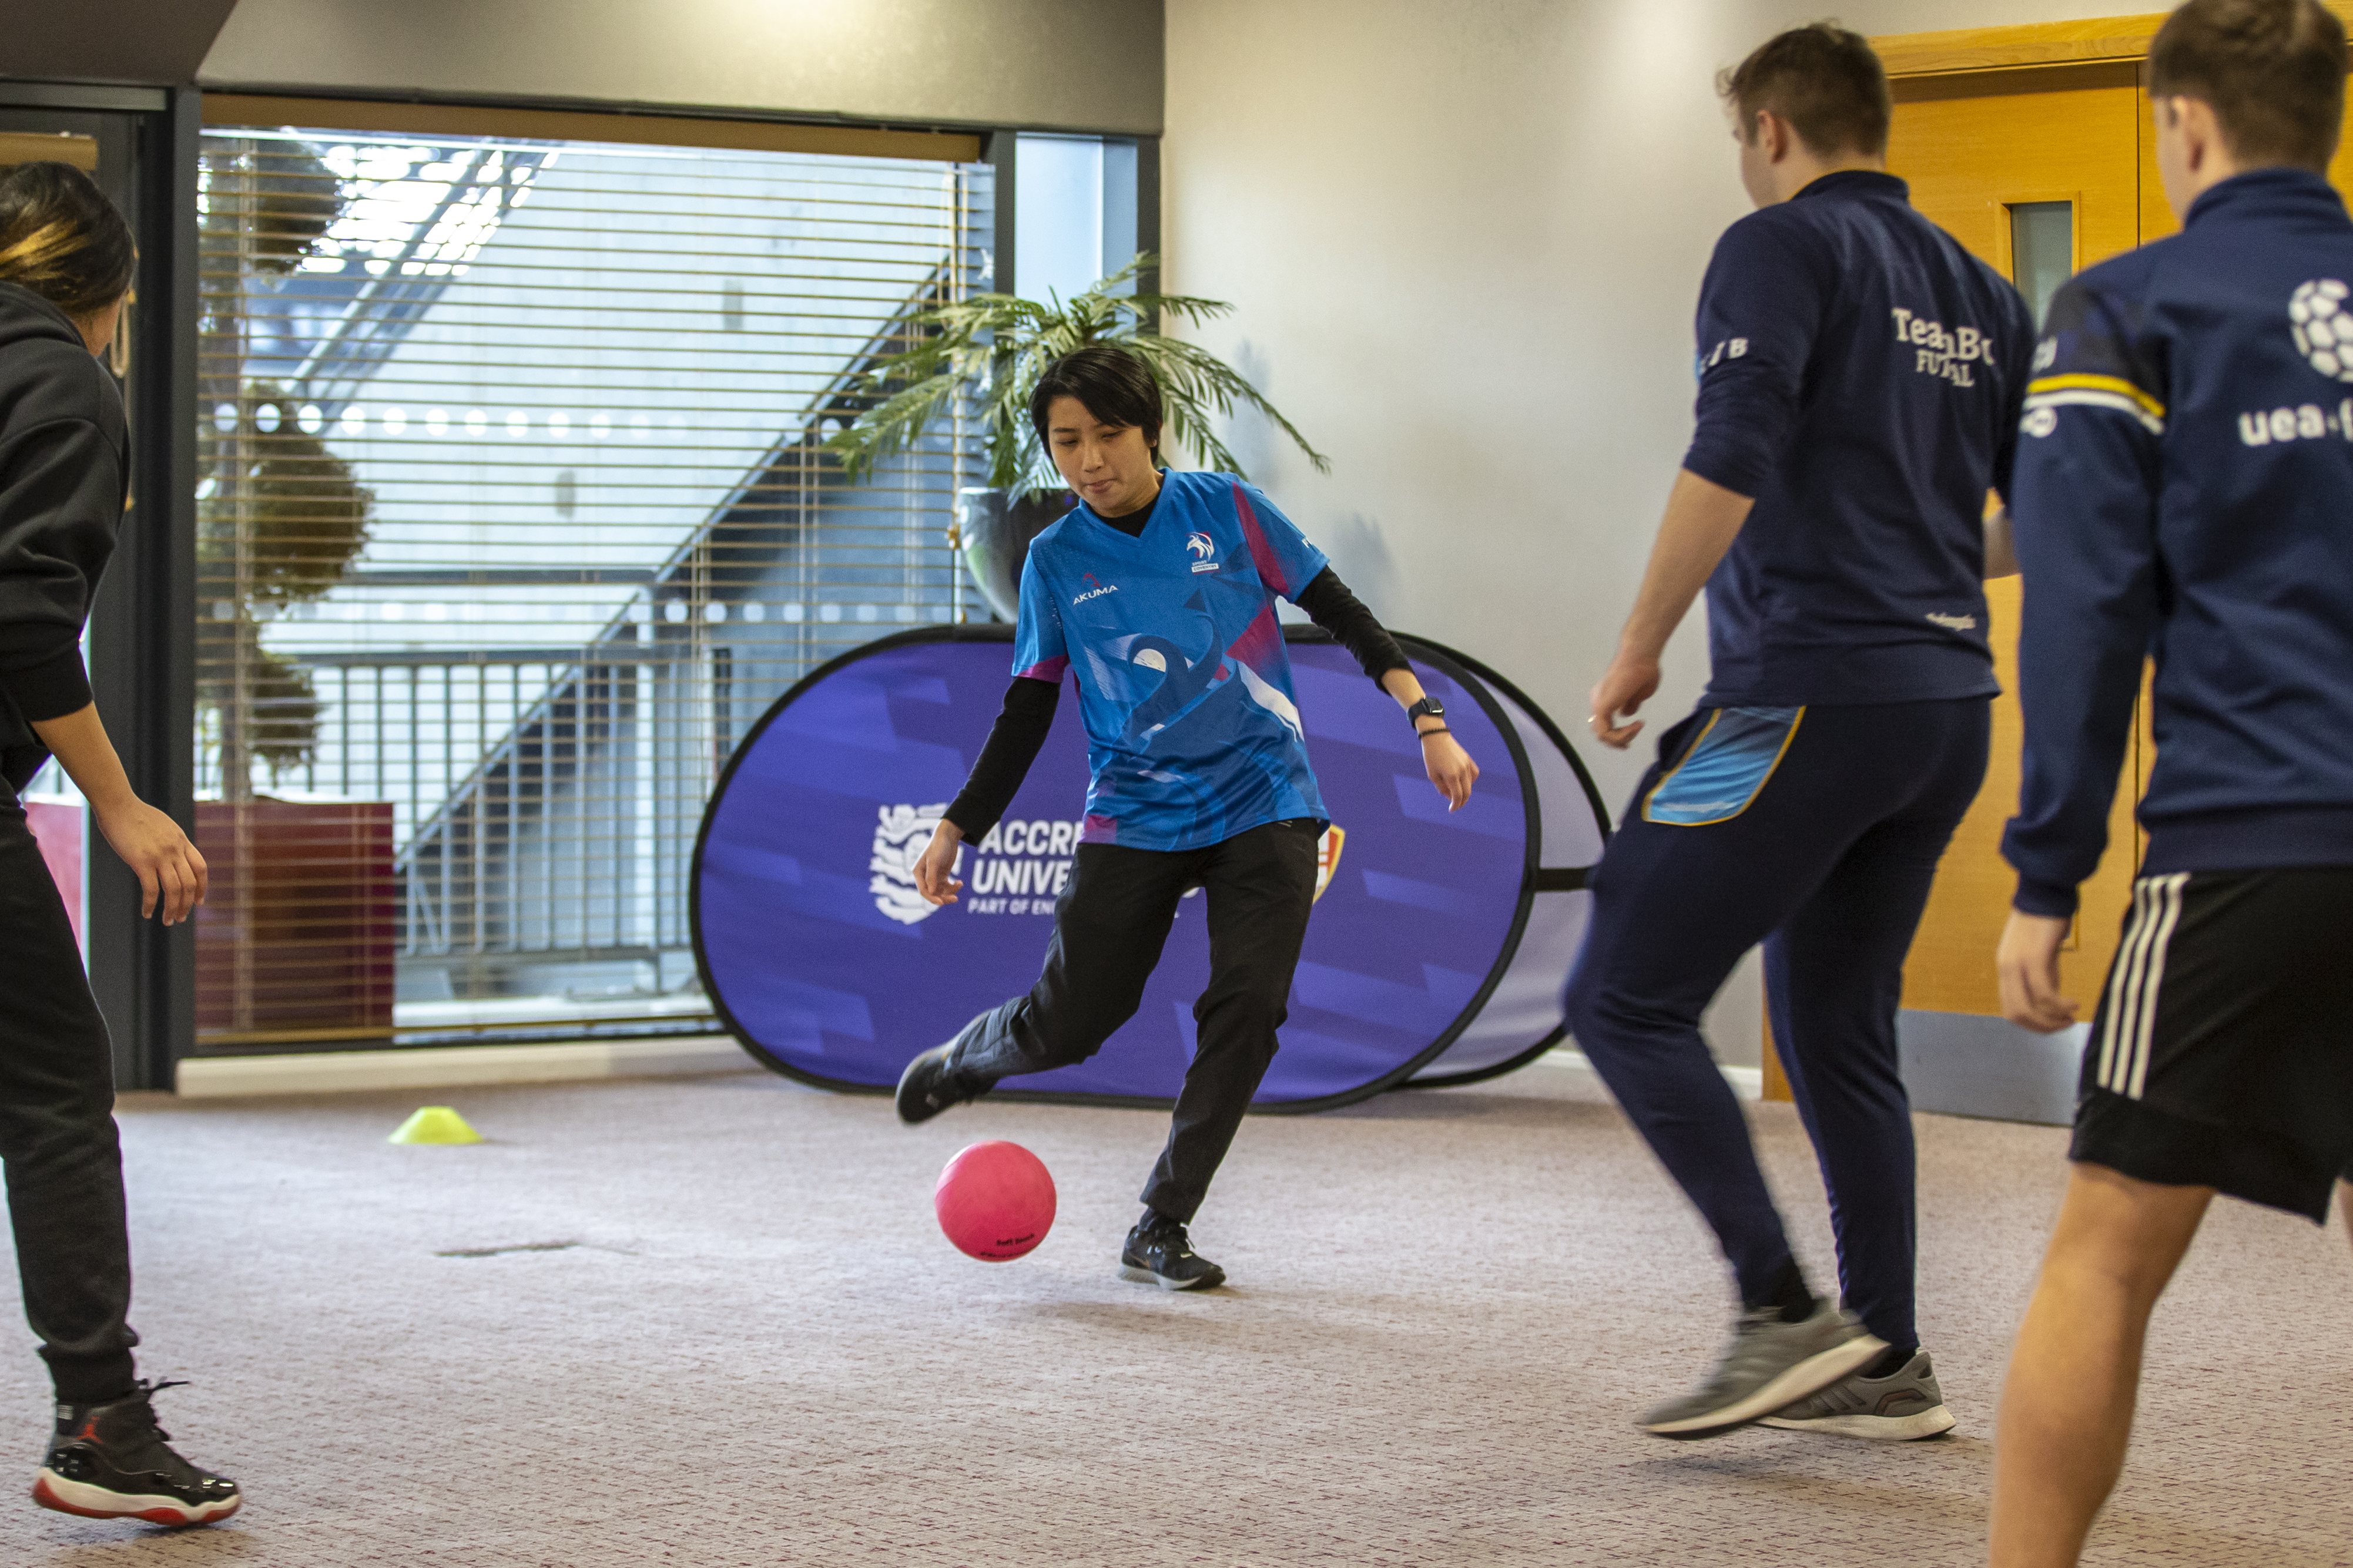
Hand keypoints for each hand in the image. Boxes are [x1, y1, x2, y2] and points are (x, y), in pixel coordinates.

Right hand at [93, 798, 206, 923]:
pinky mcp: (142, 861)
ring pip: (174, 890)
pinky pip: (151, 890)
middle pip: (189, 883)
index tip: (200, 901)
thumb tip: (170, 857)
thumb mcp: (163, 826)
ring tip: (167, 921)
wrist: (118, 804)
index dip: (202, 887)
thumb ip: (170, 842)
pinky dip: (151, 905)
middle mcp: (175, 850)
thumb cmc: (135, 815)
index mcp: (182, 841)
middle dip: (187, 904)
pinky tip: (147, 913)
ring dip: (172, 909)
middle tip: (180, 918)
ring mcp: (160, 856)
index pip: (201, 868)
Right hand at [914, 820, 963, 906]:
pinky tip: (960, 882)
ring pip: (941, 892)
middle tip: (955, 898)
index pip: (923, 891)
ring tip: (959, 885)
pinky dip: (954, 887)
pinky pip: (947, 887)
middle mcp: (924, 876)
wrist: (948, 836)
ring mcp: (934, 876)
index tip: (942, 902)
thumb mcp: (934, 861)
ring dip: (950, 892)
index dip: (932, 898)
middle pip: (933, 893)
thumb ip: (931, 877)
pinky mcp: (942, 875)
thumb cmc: (938, 846)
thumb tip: (931, 892)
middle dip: (943, 897)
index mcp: (918, 873)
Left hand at [1420, 728, 1478, 808]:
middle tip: (1455, 805)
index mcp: (1451, 775)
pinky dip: (1470, 781)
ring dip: (1465, 791)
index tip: (1451, 810)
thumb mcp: (1432, 775)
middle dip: (1461, 801)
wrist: (1436, 736)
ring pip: (1470, 784)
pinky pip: (1474, 774)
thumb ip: (1442, 788)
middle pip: (1467, 792)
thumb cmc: (1431, 756)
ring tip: (1455, 792)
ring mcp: (1467, 764)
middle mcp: (1462, 770)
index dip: (1455, 805)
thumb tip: (1450, 797)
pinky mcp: (1468, 759)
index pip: (1457, 796)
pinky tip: (1463, 782)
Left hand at [1589, 650, 1659, 749]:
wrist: (1641, 656)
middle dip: (1619, 740)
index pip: (1605, 724)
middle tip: (1636, 732)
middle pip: (1601, 732)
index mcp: (1605, 697)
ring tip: (1637, 727)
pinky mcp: (1602, 707)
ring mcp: (1598, 704)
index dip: (1619, 733)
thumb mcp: (1638, 694)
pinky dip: (1622, 736)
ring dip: (1622, 739)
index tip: (1638, 727)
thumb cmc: (1644, 670)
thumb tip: (1624, 714)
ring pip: (1602, 736)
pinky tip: (1636, 726)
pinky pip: (1605, 733)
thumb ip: (1630, 705)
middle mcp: (1597, 701)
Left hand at [1997, 911, 2077, 1032]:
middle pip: (2015, 1014)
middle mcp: (2006, 968)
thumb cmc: (2045, 922)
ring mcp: (2017, 963)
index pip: (2010, 1009)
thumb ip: (2044, 977)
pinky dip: (2059, 1006)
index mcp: (2006, 969)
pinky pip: (2043, 993)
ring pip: (2027, 1008)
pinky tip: (2073, 1004)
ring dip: (2052, 1021)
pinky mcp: (2033, 957)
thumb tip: (2052, 1002)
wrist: (2046, 893)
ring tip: (2071, 1017)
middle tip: (2065, 1025)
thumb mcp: (2041, 955)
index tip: (2055, 1024)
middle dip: (2042, 1028)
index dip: (2033, 1024)